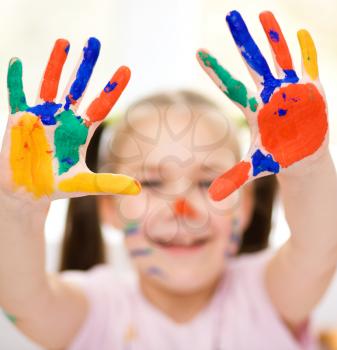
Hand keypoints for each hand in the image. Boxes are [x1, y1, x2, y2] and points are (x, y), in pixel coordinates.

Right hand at [0, 38, 140, 200]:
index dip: (112, 88)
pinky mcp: (18, 120)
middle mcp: (63, 119)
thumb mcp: (86, 184)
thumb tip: (138, 188)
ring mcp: (41, 117)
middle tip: (94, 42)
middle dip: (85, 66)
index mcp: (81, 131)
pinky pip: (16, 97)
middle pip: (78, 88)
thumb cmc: (57, 186)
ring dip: (56, 65)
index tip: (126, 69)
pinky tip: (17, 62)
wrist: (28, 192)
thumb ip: (109, 183)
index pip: (101, 105)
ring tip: (64, 42)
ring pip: (50, 85)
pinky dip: (15, 81)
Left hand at [197, 11, 327, 200]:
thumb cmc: (277, 159)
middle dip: (244, 40)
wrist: (303, 158)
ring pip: (281, 58)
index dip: (215, 70)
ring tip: (264, 13)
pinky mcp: (312, 92)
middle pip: (253, 63)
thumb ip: (233, 178)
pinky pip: (310, 68)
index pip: (230, 86)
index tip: (199, 52)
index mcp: (253, 109)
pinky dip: (308, 53)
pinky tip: (303, 35)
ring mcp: (290, 91)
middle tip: (230, 14)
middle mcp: (269, 95)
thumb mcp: (255, 168)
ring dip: (274, 38)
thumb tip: (211, 198)